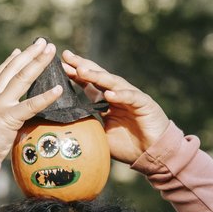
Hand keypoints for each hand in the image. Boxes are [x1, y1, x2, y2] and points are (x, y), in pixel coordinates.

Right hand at [0, 39, 62, 160]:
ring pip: (22, 78)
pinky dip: (45, 97)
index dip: (9, 62)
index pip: (0, 76)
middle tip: (42, 42)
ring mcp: (0, 105)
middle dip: (29, 54)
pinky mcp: (8, 118)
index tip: (18, 50)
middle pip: (13, 70)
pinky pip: (30, 105)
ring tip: (51, 51)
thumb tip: (5, 127)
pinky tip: (58, 89)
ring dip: (38, 63)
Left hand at [61, 50, 169, 164]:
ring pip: (113, 83)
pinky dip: (120, 95)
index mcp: (107, 102)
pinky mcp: (145, 103)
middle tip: (67, 56)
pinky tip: (109, 94)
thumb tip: (66, 127)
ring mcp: (132, 97)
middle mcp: (119, 95)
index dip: (76, 75)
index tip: (60, 65)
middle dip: (83, 65)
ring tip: (82, 71)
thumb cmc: (128, 146)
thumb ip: (89, 127)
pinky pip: (131, 97)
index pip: (89, 85)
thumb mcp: (101, 136)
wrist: (151, 154)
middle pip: (99, 77)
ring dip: (98, 76)